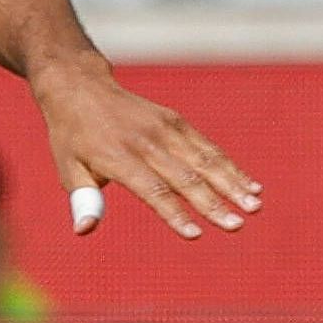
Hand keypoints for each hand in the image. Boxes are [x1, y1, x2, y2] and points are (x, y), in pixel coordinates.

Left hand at [34, 58, 259, 237]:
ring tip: (255, 206)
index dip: (173, 213)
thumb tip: (84, 230)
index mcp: (116, 156)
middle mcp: (145, 142)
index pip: (150, 189)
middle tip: (236, 226)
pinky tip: (252, 185)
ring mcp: (164, 129)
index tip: (195, 234)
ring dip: (232, 185)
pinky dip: (232, 167)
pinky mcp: (176, 122)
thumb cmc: (74, 137)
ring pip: (204, 160)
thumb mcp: (67, 167)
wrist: (81, 88)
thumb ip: (83, 199)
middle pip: (184, 177)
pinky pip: (208, 148)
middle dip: (212, 204)